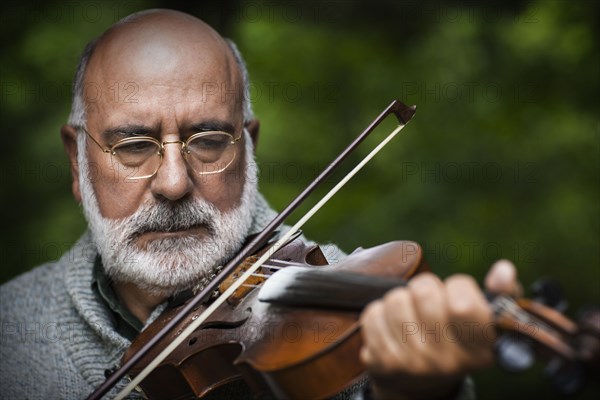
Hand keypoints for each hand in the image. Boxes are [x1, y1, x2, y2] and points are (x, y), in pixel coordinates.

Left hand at [359, 260, 519, 398]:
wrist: (420, 385)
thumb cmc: (457, 341)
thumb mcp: (484, 324)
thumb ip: (500, 294)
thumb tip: (504, 270)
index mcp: (478, 350)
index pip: (463, 304)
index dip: (458, 287)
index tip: (457, 294)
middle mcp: (445, 361)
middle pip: (423, 291)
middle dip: (425, 288)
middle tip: (428, 302)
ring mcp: (412, 363)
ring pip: (396, 299)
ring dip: (401, 300)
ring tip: (410, 315)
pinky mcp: (382, 361)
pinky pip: (372, 314)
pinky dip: (379, 314)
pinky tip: (391, 327)